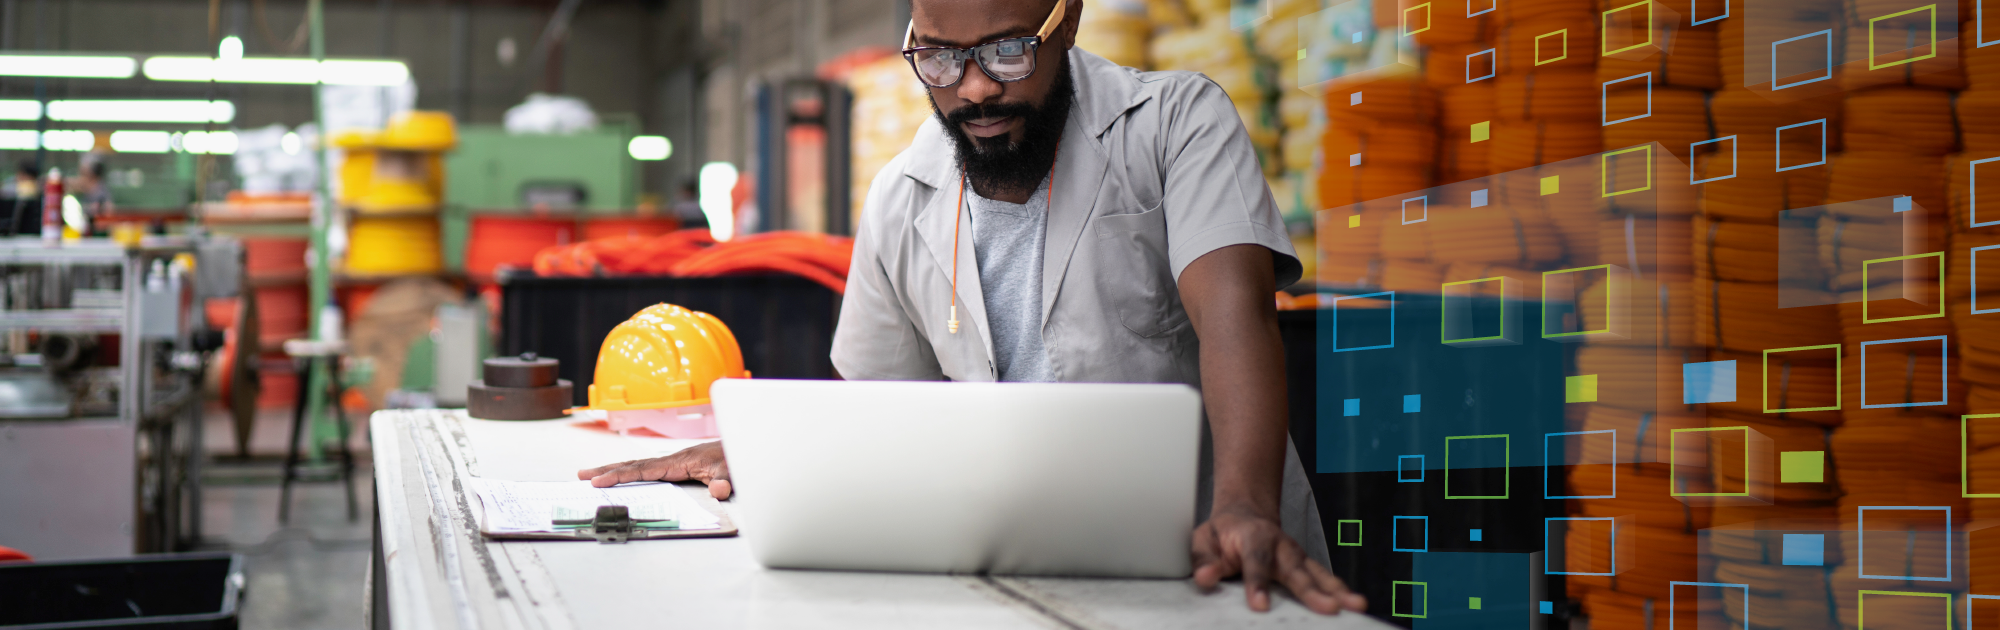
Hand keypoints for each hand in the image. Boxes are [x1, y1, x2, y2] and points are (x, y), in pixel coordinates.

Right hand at [576, 441, 732, 498]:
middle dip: (607, 470)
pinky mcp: (679, 465)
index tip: (599, 481)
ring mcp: (674, 462)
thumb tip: (719, 490)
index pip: (643, 470)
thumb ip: (725, 480)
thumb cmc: (738, 457)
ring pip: (638, 466)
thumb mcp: (733, 470)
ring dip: (614, 470)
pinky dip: (630, 472)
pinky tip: (623, 476)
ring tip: (591, 474)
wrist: (747, 445)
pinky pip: (648, 469)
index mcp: (679, 461)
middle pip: (633, 465)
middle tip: (582, 476)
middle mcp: (673, 460)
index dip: (620, 475)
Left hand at [1191, 505, 1365, 614]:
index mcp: (1253, 537)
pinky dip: (1340, 591)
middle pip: (1296, 570)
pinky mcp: (1306, 565)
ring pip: (1317, 573)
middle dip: (1312, 591)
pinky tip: (1353, 605)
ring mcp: (1297, 555)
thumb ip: (1204, 559)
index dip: (1257, 583)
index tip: (1259, 605)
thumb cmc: (1225, 531)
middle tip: (1328, 608)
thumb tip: (1206, 577)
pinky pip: (1325, 579)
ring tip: (1353, 606)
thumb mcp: (1204, 539)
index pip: (1256, 562)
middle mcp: (1281, 546)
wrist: (1245, 513)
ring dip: (1336, 590)